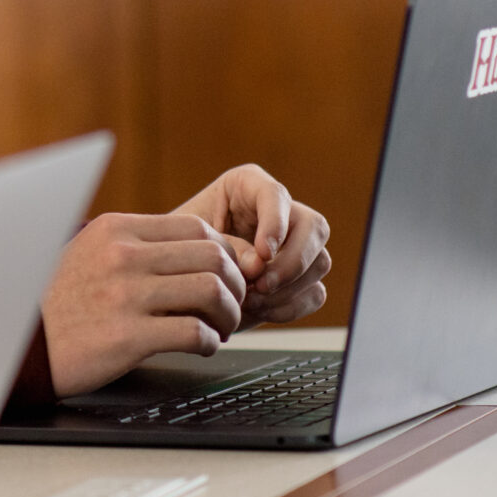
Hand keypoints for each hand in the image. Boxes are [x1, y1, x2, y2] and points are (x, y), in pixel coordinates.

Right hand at [41, 212, 251, 395]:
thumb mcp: (89, 253)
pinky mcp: (127, 337)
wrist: (25, 344)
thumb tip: (195, 248)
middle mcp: (123, 256)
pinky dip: (210, 342)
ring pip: (211, 291)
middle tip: (231, 305)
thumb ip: (134, 245)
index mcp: (116, 230)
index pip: (196, 228)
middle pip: (212, 256)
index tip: (226, 275)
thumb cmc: (60, 303)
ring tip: (221, 328)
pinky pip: (194, 332)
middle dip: (235, 283)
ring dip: (228, 314)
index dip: (224, 253)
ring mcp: (125, 296)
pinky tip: (202, 346)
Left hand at [171, 164, 331, 323]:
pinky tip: (260, 311)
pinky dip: (290, 307)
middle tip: (260, 286)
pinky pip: (315, 292)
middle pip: (313, 227)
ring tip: (251, 301)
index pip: (276, 195)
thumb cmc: (176, 251)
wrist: (177, 284)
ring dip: (288, 288)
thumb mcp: (190, 243)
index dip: (275, 223)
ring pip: (320, 261)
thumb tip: (258, 266)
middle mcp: (279, 212)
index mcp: (248, 186)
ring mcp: (293, 246)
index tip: (263, 253)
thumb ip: (225, 248)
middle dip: (291, 262)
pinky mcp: (298, 279)